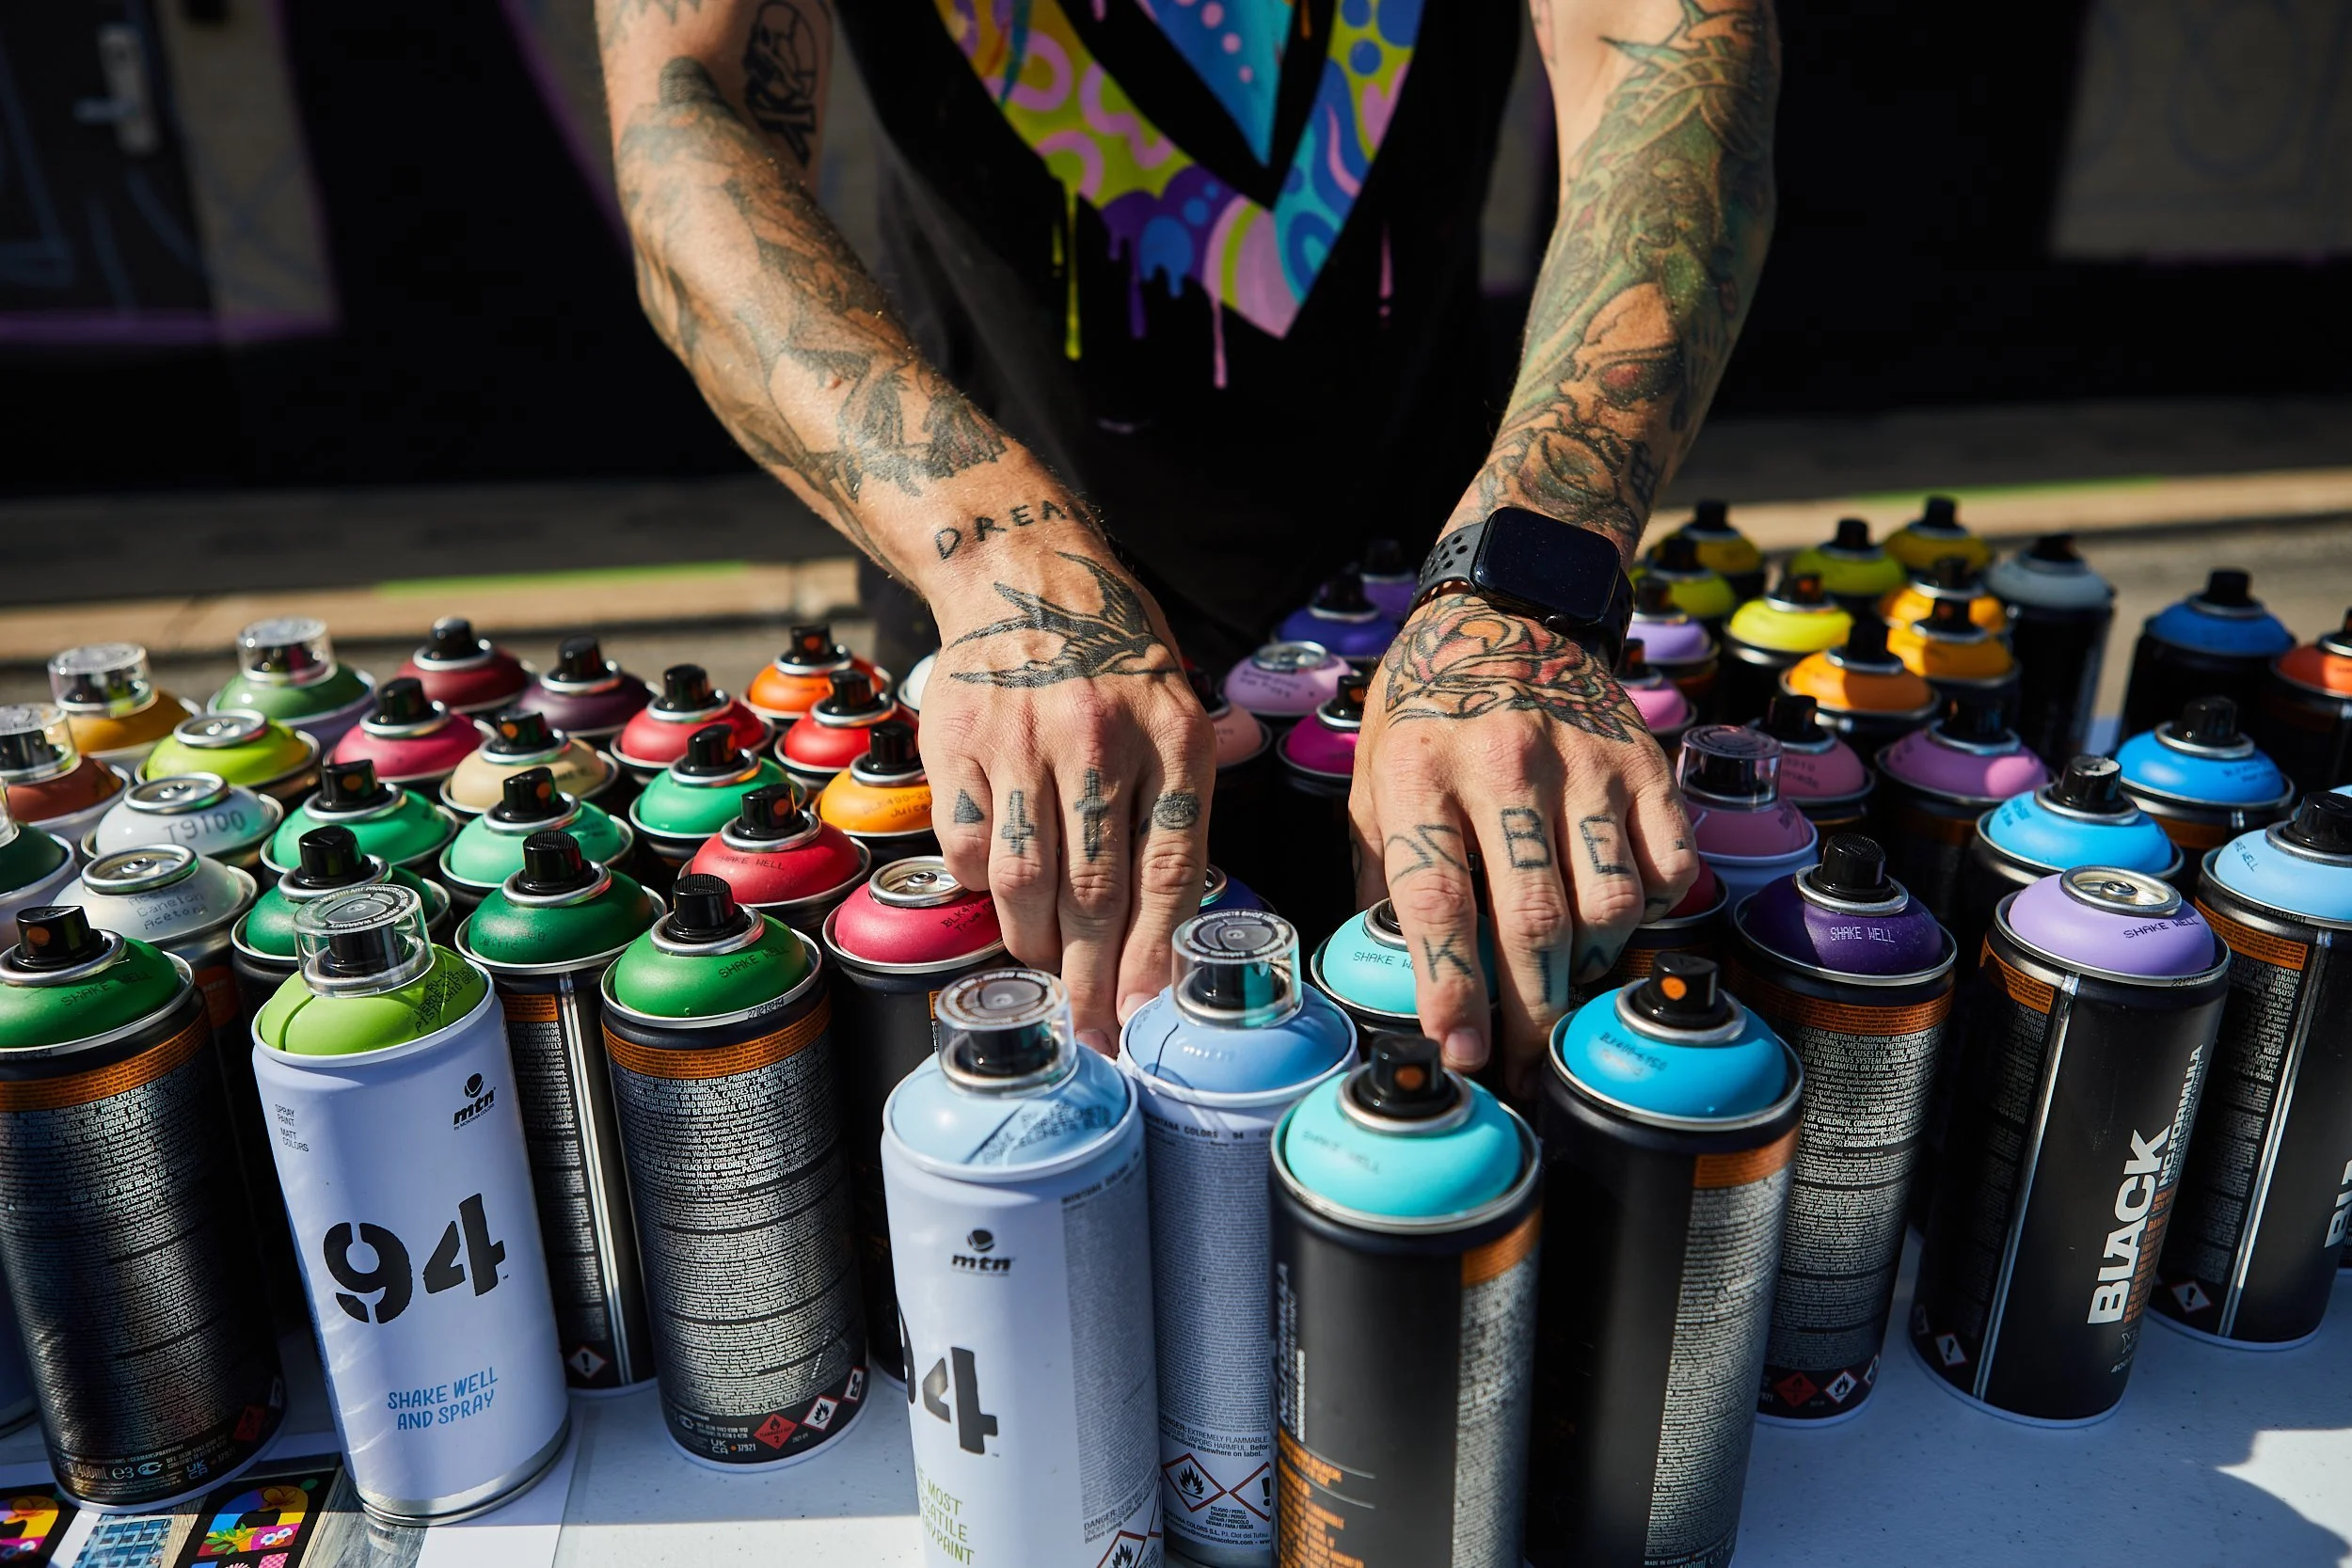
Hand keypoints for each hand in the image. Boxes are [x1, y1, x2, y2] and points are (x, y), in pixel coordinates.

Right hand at [918, 545, 1215, 1051]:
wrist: (1021, 573)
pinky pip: (968, 849)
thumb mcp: (1177, 708)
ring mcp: (1022, 744)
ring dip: (1034, 944)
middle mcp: (1098, 742)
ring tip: (1046, 964)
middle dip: (1091, 979)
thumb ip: (1182, 802)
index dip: (1152, 958)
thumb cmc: (1112, 654)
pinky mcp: (958, 745)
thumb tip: (1172, 924)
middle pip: (1094, 893)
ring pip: (1024, 884)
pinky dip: (981, 885)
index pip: (1167, 873)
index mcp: (1172, 739)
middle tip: (1089, 1028)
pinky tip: (999, 885)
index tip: (1142, 1014)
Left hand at [1349, 590, 1697, 1098]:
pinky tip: (1615, 918)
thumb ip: (1383, 873)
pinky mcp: (1644, 761)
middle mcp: (1505, 762)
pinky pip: (1667, 867)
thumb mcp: (1371, 779)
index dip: (1451, 987)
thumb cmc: (1425, 710)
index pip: (1438, 899)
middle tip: (1523, 1064)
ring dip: (1588, 969)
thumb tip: (1396, 974)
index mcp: (1419, 769)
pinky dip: (1650, 913)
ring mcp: (1585, 760)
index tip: (1461, 1051)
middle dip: (1530, 1012)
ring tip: (1563, 987)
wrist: (1507, 608)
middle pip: (1532, 918)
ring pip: (1609, 904)